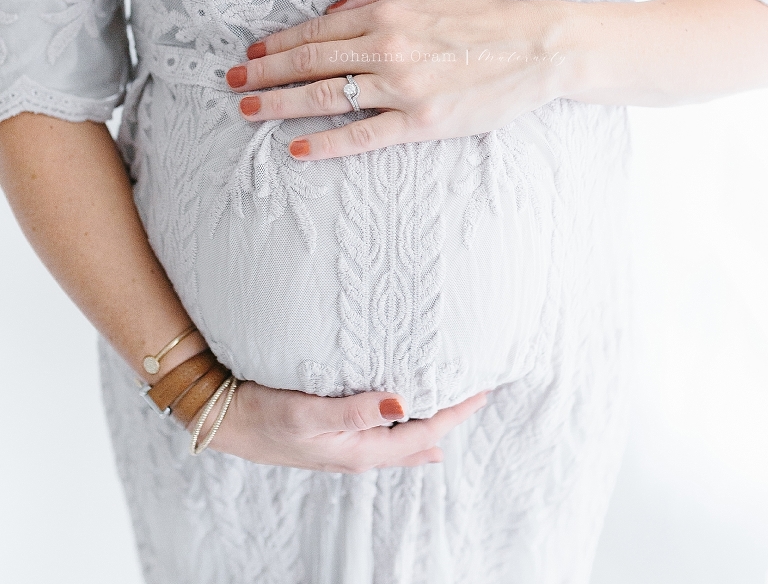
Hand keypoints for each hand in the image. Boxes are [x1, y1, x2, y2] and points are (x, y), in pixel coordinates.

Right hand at [202, 382, 487, 471]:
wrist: (223, 421)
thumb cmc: (263, 415)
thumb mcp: (309, 411)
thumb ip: (357, 410)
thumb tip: (403, 403)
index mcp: (359, 450)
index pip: (422, 434)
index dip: (454, 414)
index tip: (482, 391)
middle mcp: (357, 451)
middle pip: (416, 440)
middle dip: (447, 419)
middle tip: (476, 396)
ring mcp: (344, 445)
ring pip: (399, 439)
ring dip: (425, 422)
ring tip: (449, 408)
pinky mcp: (331, 432)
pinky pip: (379, 431)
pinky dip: (399, 422)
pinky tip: (400, 413)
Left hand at [225, 0, 568, 158]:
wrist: (535, 48)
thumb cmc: (479, 14)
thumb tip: (332, 7)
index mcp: (386, 13)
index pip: (316, 30)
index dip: (277, 44)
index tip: (250, 54)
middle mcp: (387, 48)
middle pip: (309, 62)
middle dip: (264, 74)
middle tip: (232, 84)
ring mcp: (403, 88)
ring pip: (325, 97)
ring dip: (280, 104)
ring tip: (248, 111)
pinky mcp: (421, 122)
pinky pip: (363, 134)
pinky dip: (327, 142)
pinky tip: (297, 148)